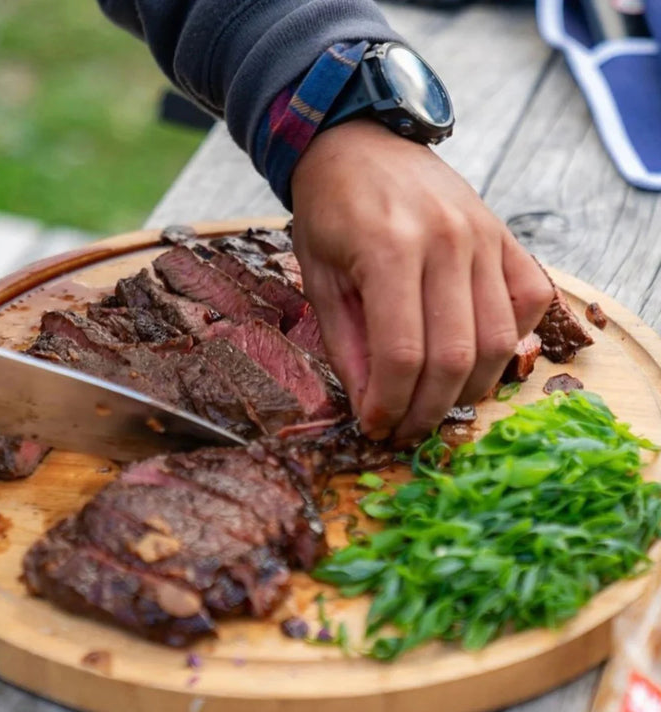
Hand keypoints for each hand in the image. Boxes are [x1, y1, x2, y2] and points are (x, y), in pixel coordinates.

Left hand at [290, 119, 552, 442]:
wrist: (360, 143)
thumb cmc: (330, 211)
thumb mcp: (320, 279)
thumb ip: (347, 346)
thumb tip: (371, 408)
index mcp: (389, 249)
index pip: (402, 354)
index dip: (389, 404)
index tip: (376, 427)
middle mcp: (447, 241)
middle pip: (455, 357)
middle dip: (427, 410)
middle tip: (404, 429)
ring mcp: (485, 236)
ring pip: (497, 341)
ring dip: (468, 390)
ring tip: (435, 403)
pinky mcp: (505, 236)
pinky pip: (529, 302)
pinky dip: (508, 343)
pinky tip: (473, 357)